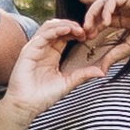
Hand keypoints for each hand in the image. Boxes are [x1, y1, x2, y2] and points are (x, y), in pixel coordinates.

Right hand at [2, 18, 120, 117]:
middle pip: (57, 27)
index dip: (77, 32)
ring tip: (78, 29)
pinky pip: (42, 35)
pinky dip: (55, 30)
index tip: (89, 36)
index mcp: (52, 54)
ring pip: (49, 27)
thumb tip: (102, 72)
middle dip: (73, 25)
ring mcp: (35, 48)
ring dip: (65, 24)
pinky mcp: (28, 51)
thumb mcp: (68, 83)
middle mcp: (43, 48)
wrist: (27, 106)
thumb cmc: (44, 96)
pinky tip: (67, 30)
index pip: (65, 35)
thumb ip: (83, 75)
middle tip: (86, 30)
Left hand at [82, 0, 129, 54]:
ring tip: (92, 25)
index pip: (103, 19)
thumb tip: (101, 70)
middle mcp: (126, 8)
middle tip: (85, 30)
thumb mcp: (129, 48)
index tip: (86, 37)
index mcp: (125, 18)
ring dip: (95, 12)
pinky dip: (107, 9)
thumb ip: (114, 55)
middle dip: (90, 18)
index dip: (93, 26)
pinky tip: (106, 21)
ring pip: (105, 1)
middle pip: (101, 8)